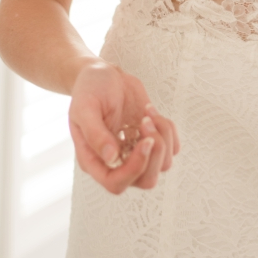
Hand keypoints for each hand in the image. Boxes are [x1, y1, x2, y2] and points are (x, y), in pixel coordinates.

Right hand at [69, 61, 179, 193]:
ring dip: (162, 136)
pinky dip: (168, 129)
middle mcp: (116, 162)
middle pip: (145, 180)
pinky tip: (150, 111)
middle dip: (154, 154)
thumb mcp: (85, 107)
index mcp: (94, 159)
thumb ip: (95, 133)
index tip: (144, 141)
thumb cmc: (89, 89)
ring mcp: (135, 153)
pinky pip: (172, 148)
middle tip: (146, 122)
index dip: (134, 170)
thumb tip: (111, 158)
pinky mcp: (151, 140)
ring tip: (147, 113)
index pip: (115, 183)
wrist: (104, 74)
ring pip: (163, 165)